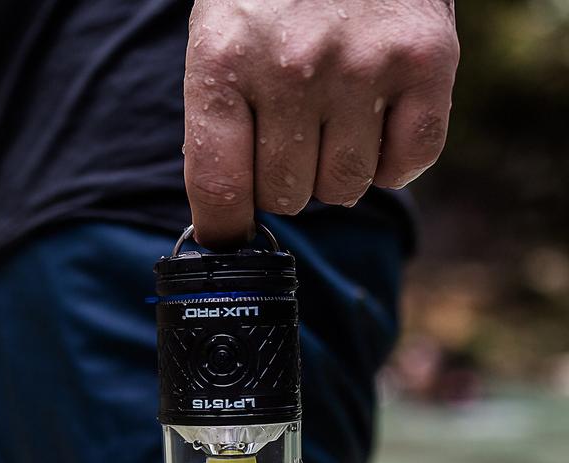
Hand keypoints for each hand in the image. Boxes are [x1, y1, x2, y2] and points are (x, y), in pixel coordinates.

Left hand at [183, 0, 459, 247]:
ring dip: (335, 171)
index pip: (218, 187)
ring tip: (333, 115)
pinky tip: (376, 118)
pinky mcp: (426, 61)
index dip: (223, 229)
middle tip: (291, 131)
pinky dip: (391, 160)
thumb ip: (219, 124)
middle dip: (283, 179)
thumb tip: (227, 219)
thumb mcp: (221, 40)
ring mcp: (363, 64)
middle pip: (285, 197)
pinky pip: (406, 166)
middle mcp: (293, 65)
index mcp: (224, 59)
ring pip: (343, 189)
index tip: (228, 239)